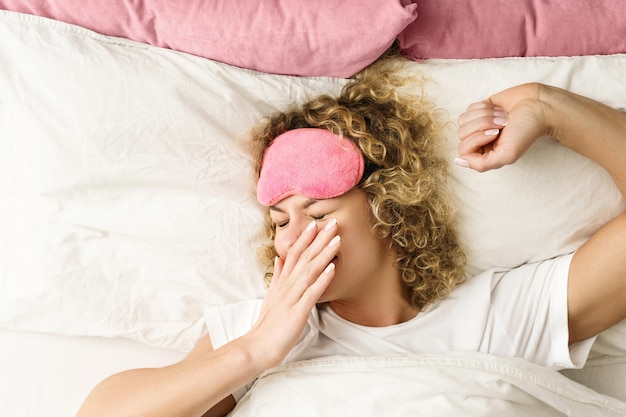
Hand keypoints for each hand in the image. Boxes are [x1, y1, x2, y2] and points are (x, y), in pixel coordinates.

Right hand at [245, 219, 339, 367]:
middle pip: (304, 257)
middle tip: (333, 223)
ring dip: (324, 254)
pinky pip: (312, 292)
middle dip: (319, 239)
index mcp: (282, 282)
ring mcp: (291, 297)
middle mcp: (286, 286)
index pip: (294, 255)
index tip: (315, 224)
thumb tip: (280, 259)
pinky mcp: (297, 311)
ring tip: (337, 240)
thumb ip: (277, 276)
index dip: (305, 239)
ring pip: (309, 271)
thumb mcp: (271, 296)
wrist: (257, 346)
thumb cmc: (267, 324)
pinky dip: (322, 279)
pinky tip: (332, 268)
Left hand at [456, 83, 548, 171]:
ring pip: (463, 120)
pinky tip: (499, 109)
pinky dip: (485, 107)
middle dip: (482, 125)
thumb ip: (481, 164)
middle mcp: (479, 140)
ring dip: (485, 115)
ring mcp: (479, 124)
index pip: (463, 150)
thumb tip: (459, 161)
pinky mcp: (481, 109)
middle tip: (501, 124)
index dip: (477, 139)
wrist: (539, 105)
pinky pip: (469, 108)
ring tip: (502, 117)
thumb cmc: (526, 130)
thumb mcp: (507, 154)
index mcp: (484, 154)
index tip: (496, 134)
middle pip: (461, 134)